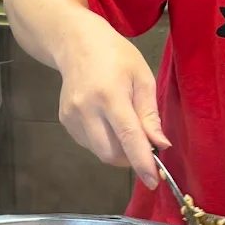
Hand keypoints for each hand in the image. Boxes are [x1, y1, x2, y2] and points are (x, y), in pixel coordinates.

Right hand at [56, 19, 170, 186]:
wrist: (76, 43)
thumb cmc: (115, 55)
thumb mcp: (142, 77)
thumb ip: (150, 114)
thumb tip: (160, 145)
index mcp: (110, 95)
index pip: (128, 137)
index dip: (142, 163)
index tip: (154, 181)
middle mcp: (87, 109)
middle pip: (111, 153)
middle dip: (131, 159)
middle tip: (145, 148)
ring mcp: (71, 116)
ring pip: (99, 152)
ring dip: (118, 151)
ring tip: (125, 128)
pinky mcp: (64, 120)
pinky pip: (89, 143)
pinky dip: (104, 141)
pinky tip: (106, 121)